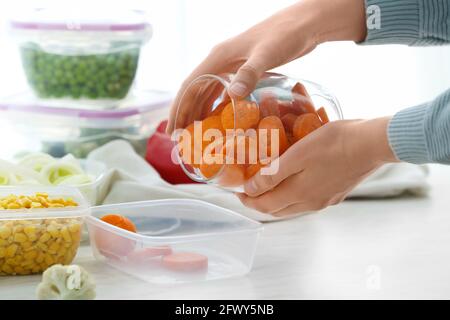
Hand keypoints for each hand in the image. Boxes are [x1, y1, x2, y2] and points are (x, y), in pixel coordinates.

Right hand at [166, 0, 366, 132]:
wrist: (304, 24)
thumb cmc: (285, 35)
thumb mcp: (267, 54)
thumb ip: (250, 73)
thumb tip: (233, 96)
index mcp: (219, 57)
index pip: (190, 86)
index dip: (179, 109)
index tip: (173, 131)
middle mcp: (221, 61)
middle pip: (195, 91)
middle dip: (185, 115)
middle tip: (180, 139)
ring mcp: (232, 66)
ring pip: (208, 92)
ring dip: (199, 112)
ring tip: (195, 134)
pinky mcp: (245, 70)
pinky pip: (223, 91)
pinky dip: (217, 107)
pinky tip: (219, 121)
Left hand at [237, 117, 397, 215]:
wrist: (372, 144)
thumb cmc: (333, 144)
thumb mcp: (297, 155)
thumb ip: (273, 175)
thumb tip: (251, 190)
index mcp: (299, 195)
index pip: (265, 206)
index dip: (248, 200)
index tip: (237, 192)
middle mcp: (311, 203)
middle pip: (277, 210)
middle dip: (259, 202)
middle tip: (248, 190)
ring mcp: (325, 200)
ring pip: (292, 207)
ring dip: (276, 200)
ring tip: (266, 186)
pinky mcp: (335, 193)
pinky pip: (306, 200)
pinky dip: (292, 195)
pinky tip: (293, 182)